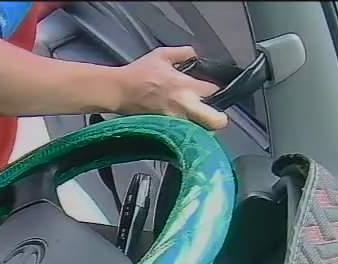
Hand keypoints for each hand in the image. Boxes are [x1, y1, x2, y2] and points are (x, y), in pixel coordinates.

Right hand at [113, 46, 228, 129]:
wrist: (119, 91)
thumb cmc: (138, 74)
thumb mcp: (162, 55)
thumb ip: (183, 53)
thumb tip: (196, 55)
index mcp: (185, 86)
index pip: (214, 91)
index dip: (216, 90)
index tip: (211, 90)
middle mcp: (183, 107)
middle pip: (215, 122)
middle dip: (219, 119)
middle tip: (216, 116)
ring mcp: (175, 122)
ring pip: (201, 132)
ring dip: (202, 127)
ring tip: (197, 120)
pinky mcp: (166, 131)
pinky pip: (184, 135)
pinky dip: (187, 132)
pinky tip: (181, 124)